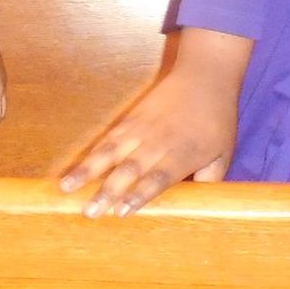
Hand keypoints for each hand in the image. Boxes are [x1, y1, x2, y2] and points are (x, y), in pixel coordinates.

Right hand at [58, 29, 251, 216]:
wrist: (204, 77)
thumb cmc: (217, 121)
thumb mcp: (223, 155)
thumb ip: (208, 182)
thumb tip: (195, 207)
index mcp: (183, 154)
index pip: (158, 178)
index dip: (139, 195)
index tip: (120, 211)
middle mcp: (158, 143)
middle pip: (129, 169)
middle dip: (107, 191)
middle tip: (89, 211)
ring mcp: (140, 129)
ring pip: (110, 152)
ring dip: (87, 171)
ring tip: (66, 187)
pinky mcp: (130, 119)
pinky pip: (106, 139)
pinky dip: (90, 155)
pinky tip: (74, 168)